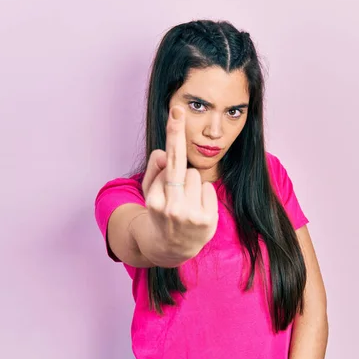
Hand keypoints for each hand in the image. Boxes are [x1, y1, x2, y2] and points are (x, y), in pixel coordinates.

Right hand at [141, 106, 218, 263]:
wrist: (170, 248)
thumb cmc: (160, 212)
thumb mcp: (150, 193)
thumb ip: (155, 169)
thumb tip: (164, 153)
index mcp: (155, 199)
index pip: (168, 161)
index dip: (174, 134)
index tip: (179, 111)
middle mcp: (172, 208)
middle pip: (184, 168)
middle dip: (181, 167)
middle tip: (178, 131)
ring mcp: (191, 216)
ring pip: (197, 177)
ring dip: (192, 186)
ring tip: (185, 203)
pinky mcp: (207, 221)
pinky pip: (208, 189)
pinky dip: (204, 196)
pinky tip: (196, 211)